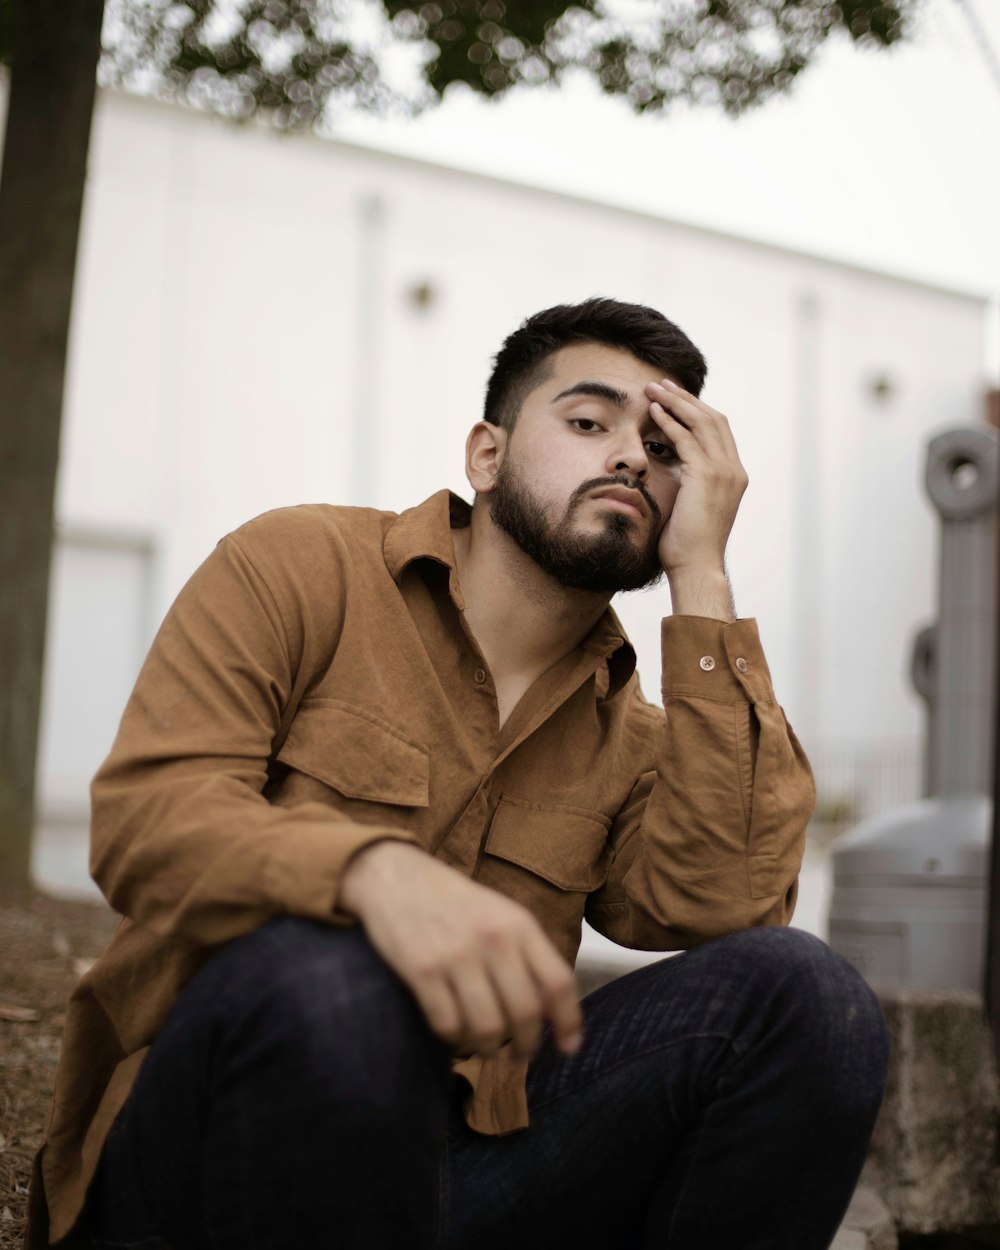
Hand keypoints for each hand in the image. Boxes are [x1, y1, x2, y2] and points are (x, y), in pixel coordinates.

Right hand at [338, 841, 581, 1059]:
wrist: (396, 877)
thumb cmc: (453, 901)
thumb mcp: (500, 913)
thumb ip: (526, 953)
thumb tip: (551, 1008)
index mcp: (519, 924)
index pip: (558, 982)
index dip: (569, 1022)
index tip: (568, 1048)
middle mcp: (493, 940)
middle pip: (526, 1013)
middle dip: (527, 1045)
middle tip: (520, 1054)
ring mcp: (456, 956)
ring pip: (488, 1028)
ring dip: (490, 1048)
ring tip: (486, 1046)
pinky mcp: (422, 971)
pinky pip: (448, 1025)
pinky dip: (455, 1039)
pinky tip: (455, 1032)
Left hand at [645, 379, 747, 587]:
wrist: (696, 566)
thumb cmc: (687, 545)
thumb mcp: (693, 507)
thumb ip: (690, 485)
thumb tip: (673, 474)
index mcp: (734, 475)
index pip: (718, 430)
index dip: (696, 410)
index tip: (673, 399)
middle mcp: (733, 469)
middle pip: (712, 418)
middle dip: (685, 398)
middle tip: (661, 384)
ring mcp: (723, 471)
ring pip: (700, 422)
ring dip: (675, 402)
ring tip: (652, 389)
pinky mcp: (705, 475)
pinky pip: (686, 438)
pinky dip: (669, 421)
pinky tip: (653, 412)